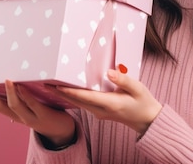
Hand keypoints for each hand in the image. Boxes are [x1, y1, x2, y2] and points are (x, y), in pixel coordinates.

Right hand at [0, 80, 75, 145]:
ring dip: (9, 93)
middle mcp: (17, 116)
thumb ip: (17, 96)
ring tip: (5, 79)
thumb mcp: (26, 105)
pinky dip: (27, 95)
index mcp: (11, 113)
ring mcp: (30, 116)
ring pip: (15, 106)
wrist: (61, 129)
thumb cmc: (43, 111)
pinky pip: (33, 104)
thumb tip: (4, 80)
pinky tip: (22, 86)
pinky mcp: (43, 114)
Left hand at [46, 68, 161, 135]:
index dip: (69, 91)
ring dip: (64, 95)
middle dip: (60, 92)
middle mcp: (101, 111)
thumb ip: (123, 80)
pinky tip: (65, 90)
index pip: (85, 97)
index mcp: (110, 104)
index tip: (56, 85)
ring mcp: (99, 113)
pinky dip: (72, 97)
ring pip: (78, 104)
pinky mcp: (99, 112)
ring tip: (50, 84)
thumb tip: (109, 73)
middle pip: (76, 101)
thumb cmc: (143, 102)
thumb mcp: (138, 88)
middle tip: (45, 82)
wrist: (147, 120)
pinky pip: (82, 104)